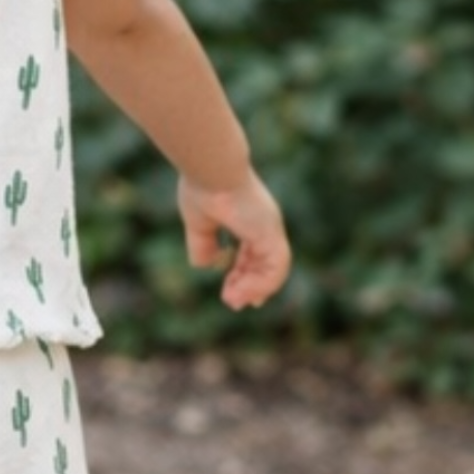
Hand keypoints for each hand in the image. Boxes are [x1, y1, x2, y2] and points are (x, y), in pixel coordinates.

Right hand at [178, 170, 290, 310]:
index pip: (254, 251)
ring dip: (254, 289)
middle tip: (233, 303)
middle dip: (250, 285)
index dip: (245, 272)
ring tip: (233, 302)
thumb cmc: (202, 187)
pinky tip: (241, 292)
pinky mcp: (272, 234)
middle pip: (265, 263)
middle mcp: (264, 223)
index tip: (231, 290)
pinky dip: (260, 285)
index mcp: (249, 217)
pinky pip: (275, 269)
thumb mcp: (198, 223)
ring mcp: (270, 228)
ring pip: (274, 269)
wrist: (210, 170)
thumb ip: (202, 244)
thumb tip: (205, 266)